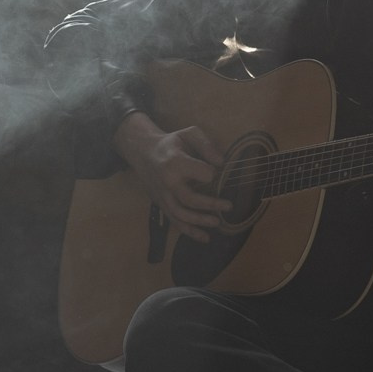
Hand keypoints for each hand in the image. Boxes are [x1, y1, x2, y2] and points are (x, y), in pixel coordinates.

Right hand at [114, 112, 232, 243]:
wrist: (144, 152)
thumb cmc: (172, 143)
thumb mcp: (189, 133)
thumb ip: (206, 145)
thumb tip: (222, 162)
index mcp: (175, 162)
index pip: (201, 173)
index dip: (212, 174)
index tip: (219, 172)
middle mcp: (167, 182)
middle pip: (189, 199)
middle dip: (211, 204)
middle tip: (228, 206)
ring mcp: (163, 196)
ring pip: (180, 214)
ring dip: (200, 221)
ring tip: (217, 222)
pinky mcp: (161, 205)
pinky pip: (175, 221)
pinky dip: (189, 232)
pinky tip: (205, 237)